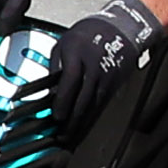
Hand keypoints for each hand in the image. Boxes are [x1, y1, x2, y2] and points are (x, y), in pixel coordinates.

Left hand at [48, 0, 164, 135]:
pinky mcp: (114, 85)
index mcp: (79, 55)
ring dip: (82, 124)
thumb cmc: (87, 37)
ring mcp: (107, 77)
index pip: (71, 80)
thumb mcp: (63, 45)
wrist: (120, 29)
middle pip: (84, 98)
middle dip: (73, 120)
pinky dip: (91, 119)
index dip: (64, 100)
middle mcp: (95, 67)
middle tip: (62, 136)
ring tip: (71, 138)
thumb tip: (47, 92)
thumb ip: (55, 68)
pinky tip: (83, 128)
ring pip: (94, 106)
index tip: (57, 115)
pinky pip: (101, 105)